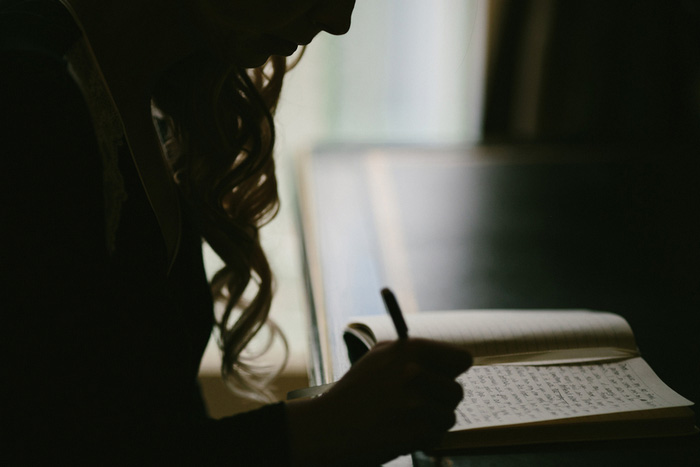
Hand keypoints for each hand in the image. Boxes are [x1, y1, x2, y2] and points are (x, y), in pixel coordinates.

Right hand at [286, 338, 471, 465]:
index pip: (461, 358)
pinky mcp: (415, 430)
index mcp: (409, 349)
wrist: (327, 428)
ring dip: (431, 423)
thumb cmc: (354, 394)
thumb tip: (454, 360)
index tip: (444, 380)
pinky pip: (437, 436)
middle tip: (416, 407)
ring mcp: (415, 402)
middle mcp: (414, 371)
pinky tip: (402, 434)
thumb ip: (415, 355)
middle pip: (456, 391)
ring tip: (405, 421)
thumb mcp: (379, 358)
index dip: (452, 372)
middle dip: (440, 402)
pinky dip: (423, 440)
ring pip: (448, 416)